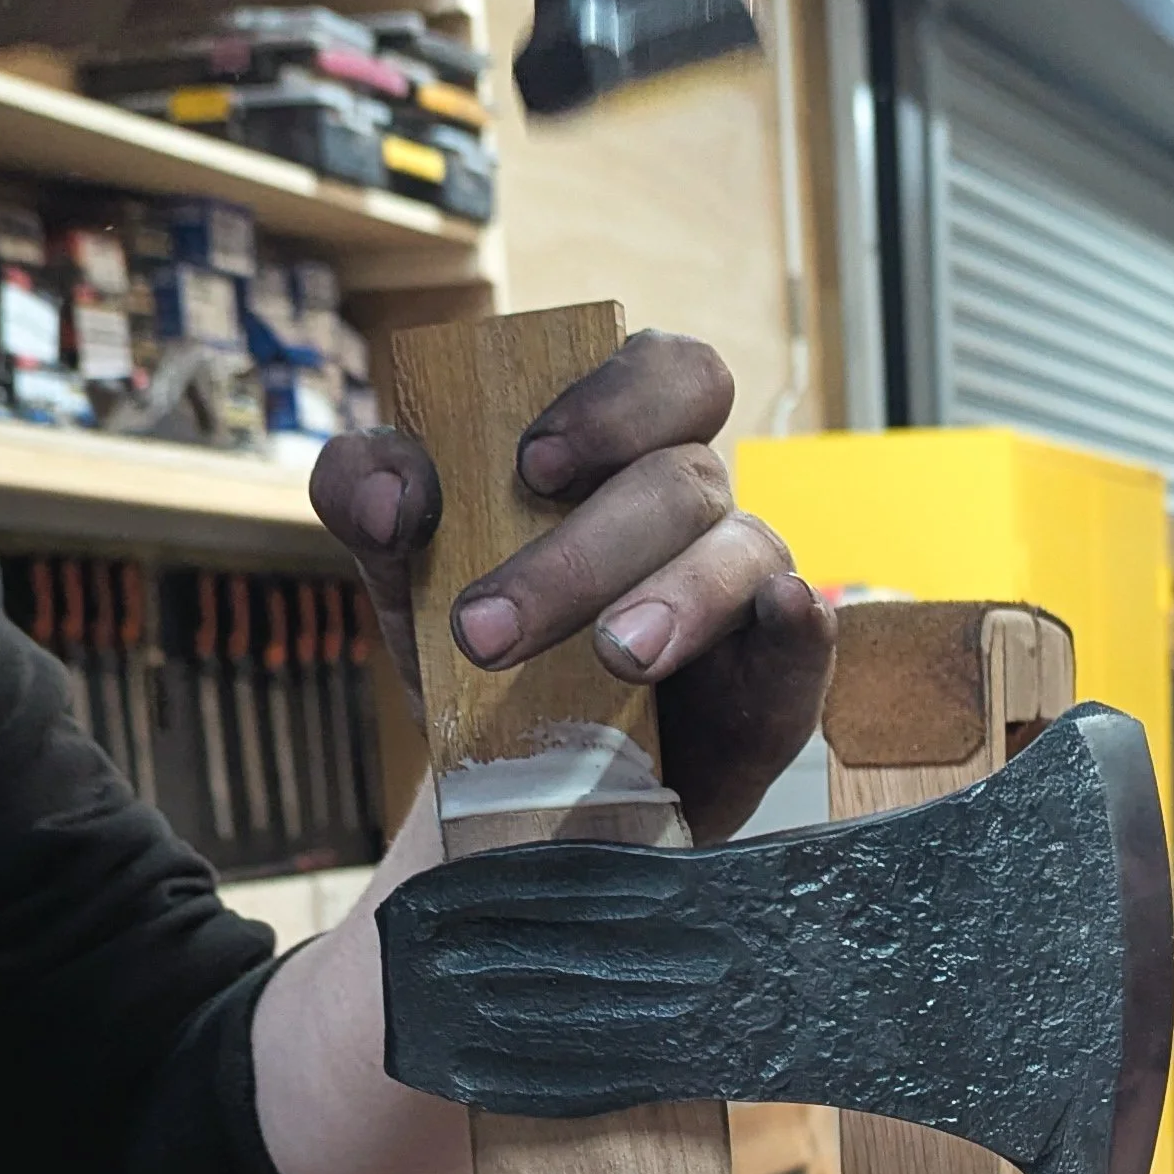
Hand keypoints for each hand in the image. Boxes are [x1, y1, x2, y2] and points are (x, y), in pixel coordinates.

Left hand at [311, 331, 834, 843]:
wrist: (511, 799)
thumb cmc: (479, 656)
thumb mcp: (402, 573)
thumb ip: (366, 500)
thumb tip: (393, 492)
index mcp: (622, 456)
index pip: (664, 375)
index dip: (613, 402)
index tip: (533, 465)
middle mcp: (696, 511)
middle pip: (684, 477)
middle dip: (588, 547)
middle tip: (492, 630)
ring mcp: (746, 598)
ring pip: (744, 557)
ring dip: (679, 597)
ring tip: (616, 660)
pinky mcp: (774, 690)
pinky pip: (807, 647)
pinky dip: (800, 628)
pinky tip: (786, 614)